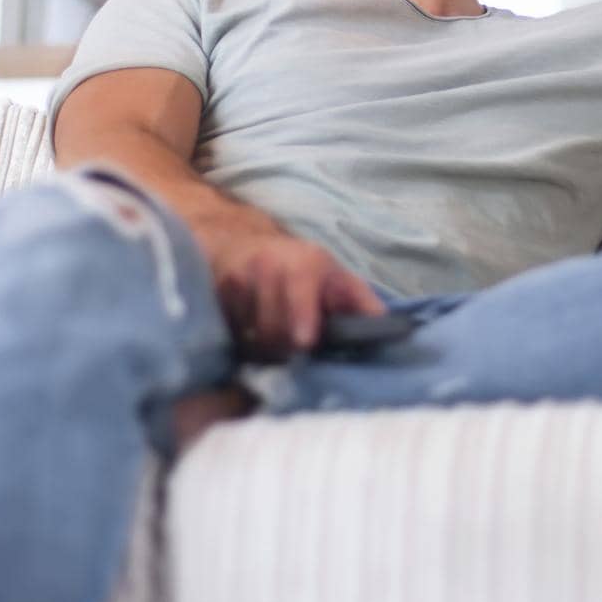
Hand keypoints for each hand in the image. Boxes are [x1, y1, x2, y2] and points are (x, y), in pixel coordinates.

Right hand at [202, 227, 386, 361]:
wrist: (239, 246)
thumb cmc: (299, 270)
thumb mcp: (334, 278)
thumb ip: (359, 302)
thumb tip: (388, 328)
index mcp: (302, 262)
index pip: (299, 283)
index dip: (301, 313)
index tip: (304, 341)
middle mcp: (266, 264)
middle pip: (274, 324)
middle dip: (286, 347)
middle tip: (297, 355)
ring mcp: (237, 280)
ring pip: (250, 334)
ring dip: (264, 350)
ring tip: (276, 346)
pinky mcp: (214, 295)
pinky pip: (229, 334)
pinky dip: (241, 343)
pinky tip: (250, 337)